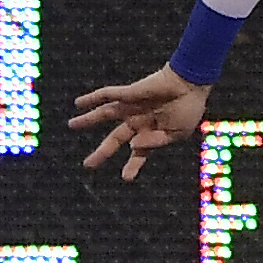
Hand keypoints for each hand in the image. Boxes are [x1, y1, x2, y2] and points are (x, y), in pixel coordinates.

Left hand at [69, 66, 211, 180]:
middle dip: (102, 152)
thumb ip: (155, 143)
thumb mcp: (176, 134)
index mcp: (153, 132)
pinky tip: (78, 104)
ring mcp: (132, 107)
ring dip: (87, 120)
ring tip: (71, 125)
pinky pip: (107, 95)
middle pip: (115, 138)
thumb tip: (131, 145)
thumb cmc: (188, 109)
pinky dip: (92, 98)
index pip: (139, 152)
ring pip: (104, 114)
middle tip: (87, 165)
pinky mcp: (129, 93)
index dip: (133, 165)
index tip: (125, 178)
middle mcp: (139, 120)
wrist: (191, 84)